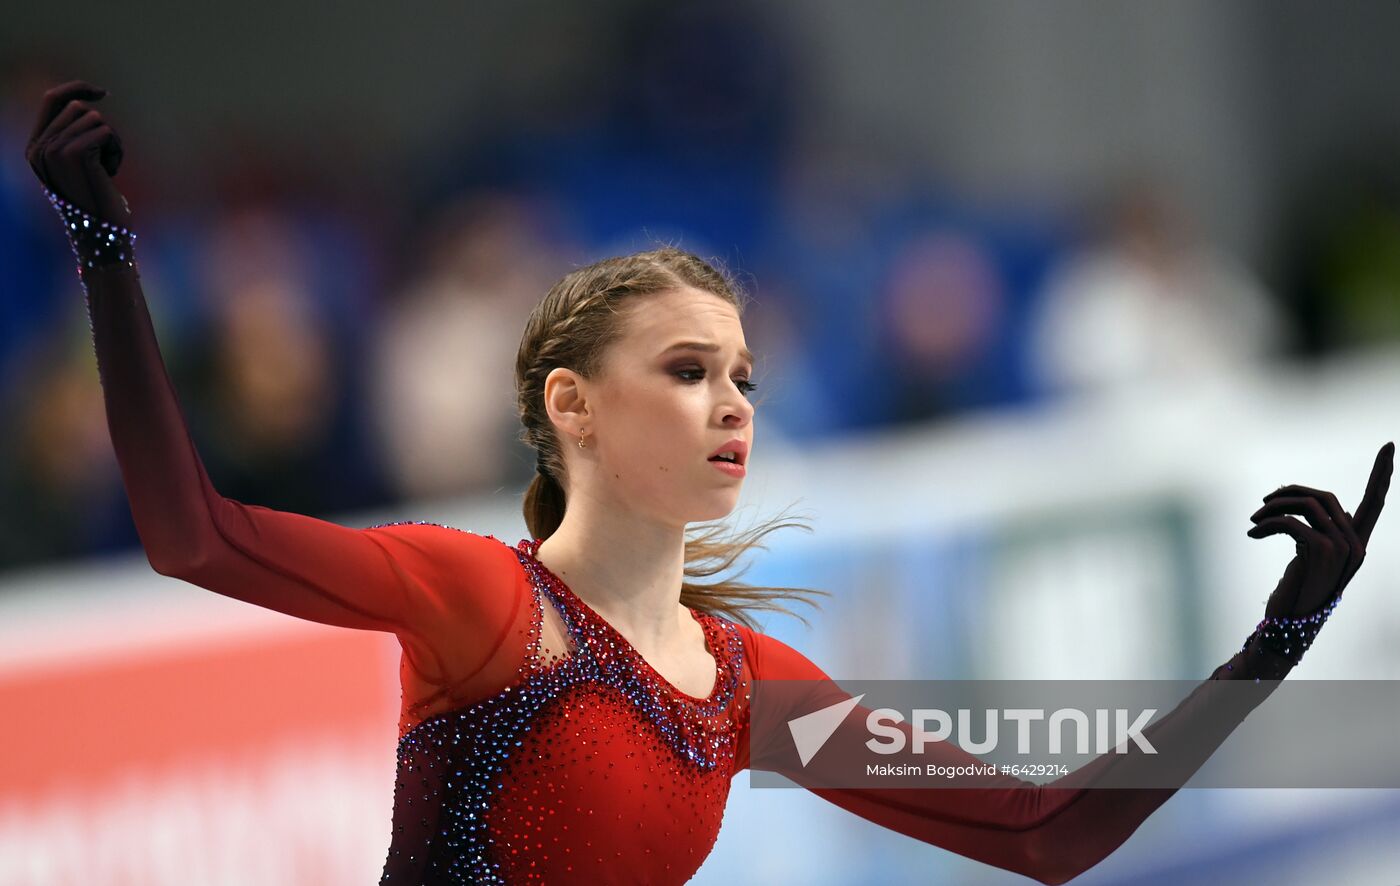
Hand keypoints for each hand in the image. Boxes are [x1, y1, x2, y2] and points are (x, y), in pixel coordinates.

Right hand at [24, 79, 131, 225]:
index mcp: (35, 148)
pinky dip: (117, 149)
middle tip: (107, 160)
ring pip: (95, 118)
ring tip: (107, 169)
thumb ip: (72, 137)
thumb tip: (86, 104)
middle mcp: (38, 147)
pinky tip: (111, 173)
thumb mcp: (78, 167)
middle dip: (103, 129)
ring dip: (112, 142)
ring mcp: (53, 150)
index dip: (78, 88)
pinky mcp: (73, 154)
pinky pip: (105, 131)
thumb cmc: (97, 202)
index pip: (52, 100)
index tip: (103, 92)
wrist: (101, 236)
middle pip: (79, 107)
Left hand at [1249, 441, 1392, 618]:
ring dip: (1274, 507)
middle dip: (1291, 492)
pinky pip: (1290, 522)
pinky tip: (1252, 533)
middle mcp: (1356, 545)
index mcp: (1358, 544)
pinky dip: (1266, 524)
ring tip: (1254, 518)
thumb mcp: (1311, 556)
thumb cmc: (1296, 590)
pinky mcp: (1320, 551)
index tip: (1390, 447)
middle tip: (1264, 501)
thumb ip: (1320, 530)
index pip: (1374, 503)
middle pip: (1325, 497)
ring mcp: (1342, 548)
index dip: (1381, 474)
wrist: (1288, 625)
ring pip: (1306, 505)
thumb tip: (1315, 501)